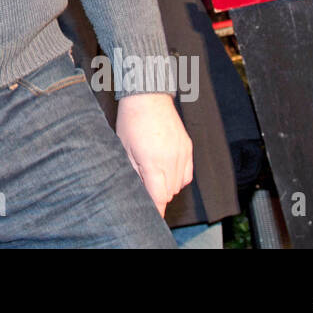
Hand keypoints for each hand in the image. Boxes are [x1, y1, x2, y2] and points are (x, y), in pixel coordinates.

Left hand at [114, 92, 192, 216]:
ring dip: (168, 185)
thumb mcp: (124, 148)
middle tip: (145, 184)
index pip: (159, 197)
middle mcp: (171, 160)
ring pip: (179, 184)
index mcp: (153, 162)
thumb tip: (138, 190)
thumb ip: (132, 172)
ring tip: (154, 173)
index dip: (156, 209)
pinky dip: (178, 176)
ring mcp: (182, 153)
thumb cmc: (131, 121)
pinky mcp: (188, 147)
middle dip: (158, 194)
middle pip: (169, 192)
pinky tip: (166, 169)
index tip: (152, 215)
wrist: (148, 96)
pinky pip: (187, 173)